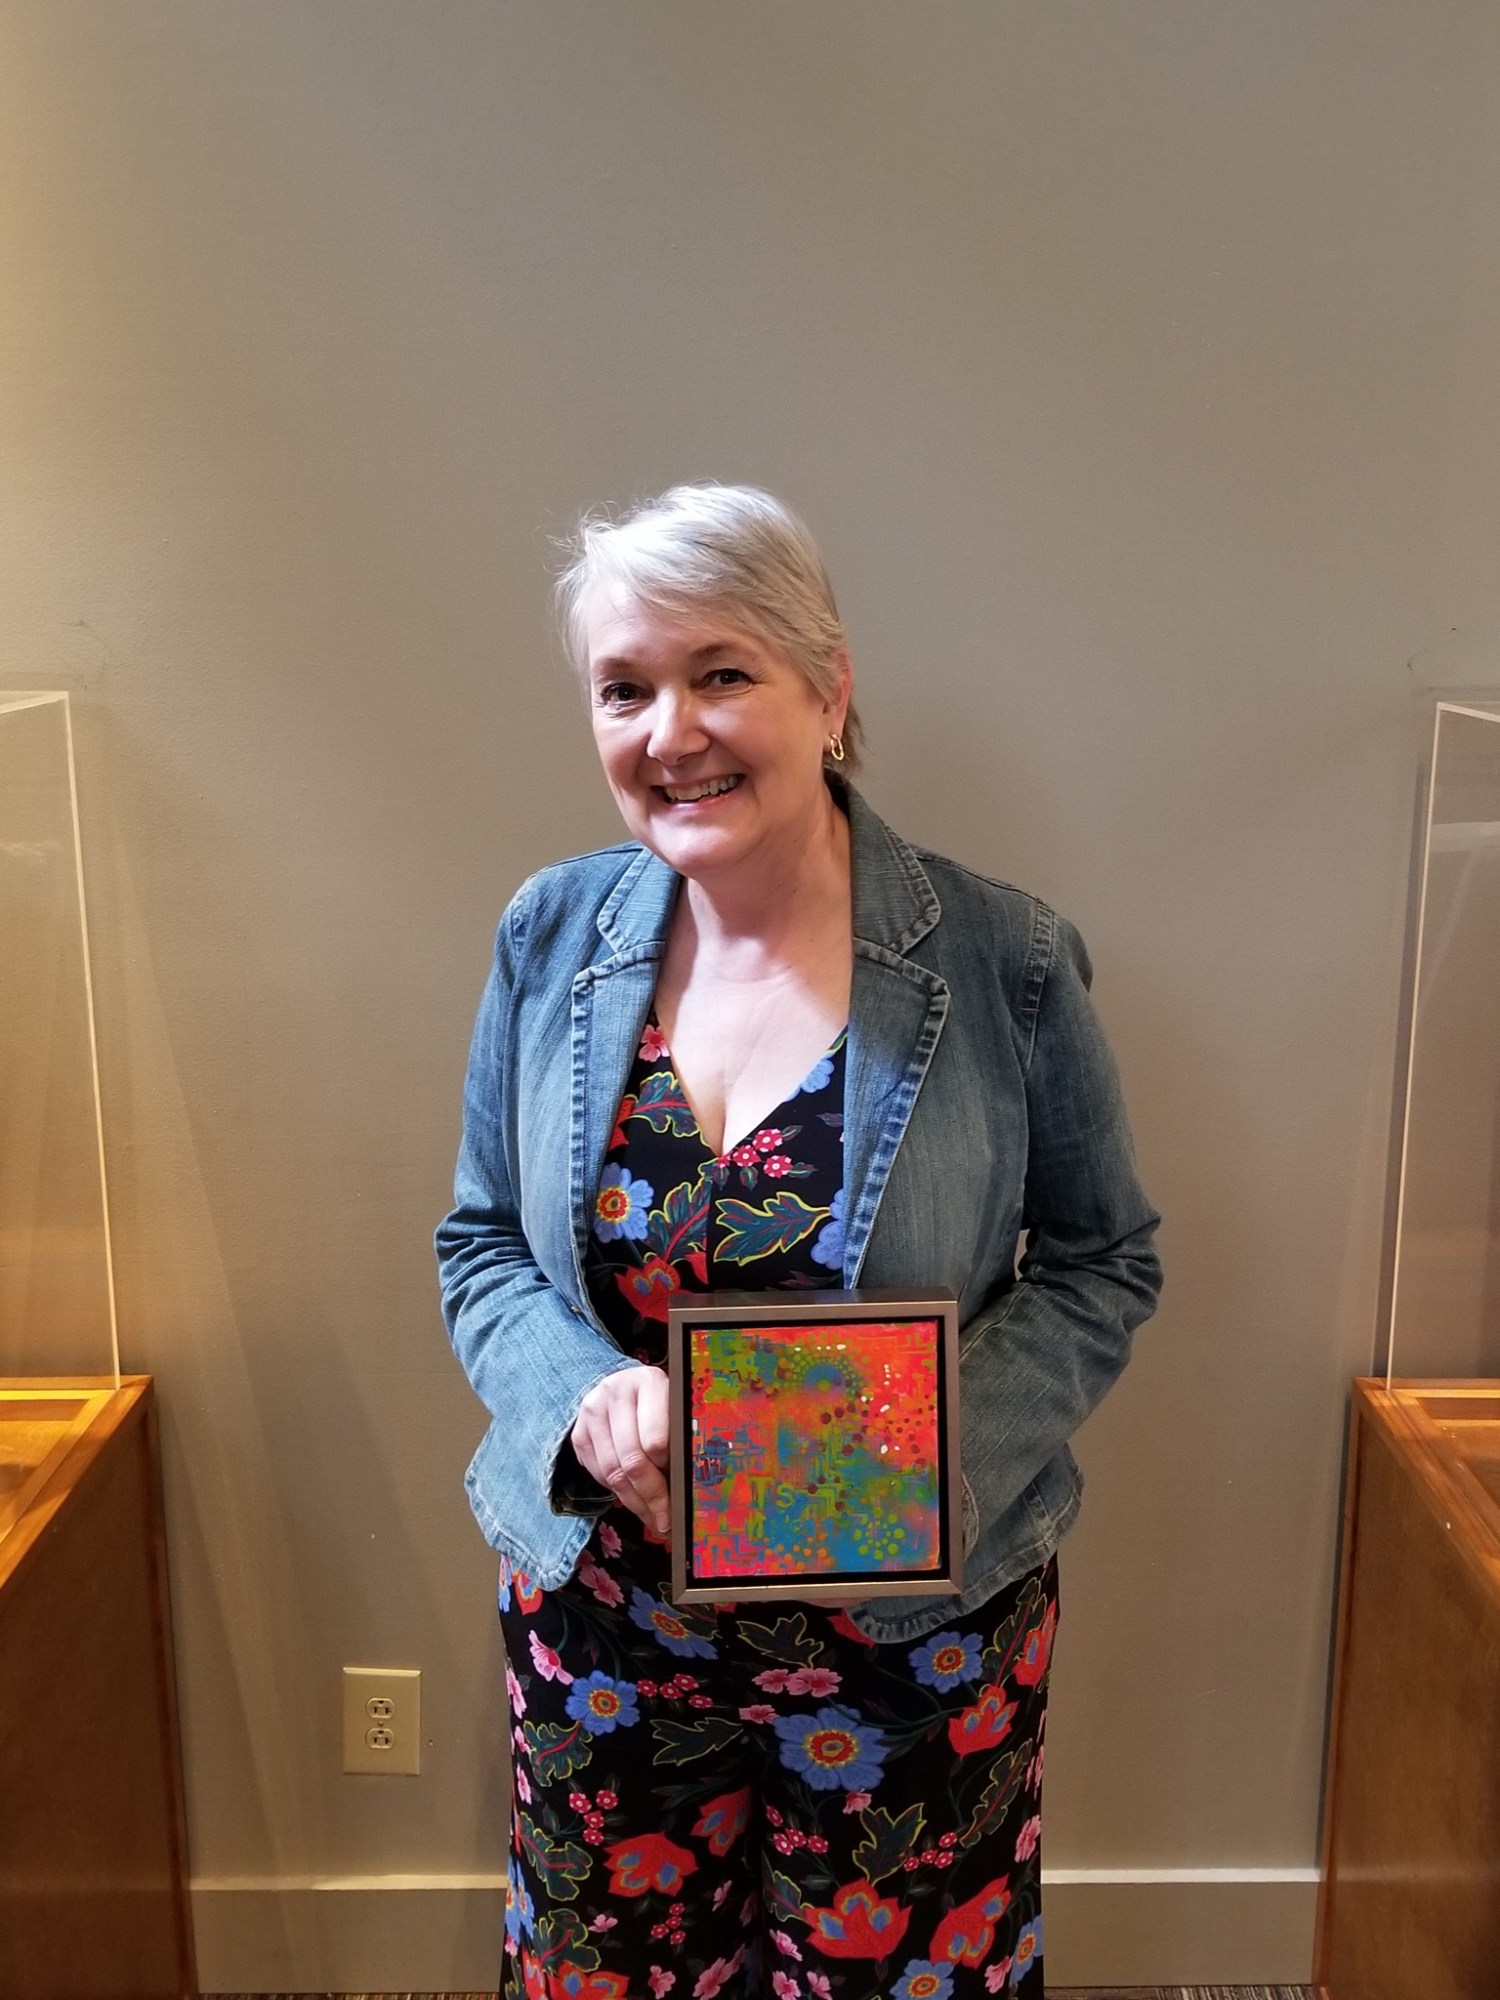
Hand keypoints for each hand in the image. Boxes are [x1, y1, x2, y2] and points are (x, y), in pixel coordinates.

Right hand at [571, 1366, 670, 1536]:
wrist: (621, 1386)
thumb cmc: (658, 1404)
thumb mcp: (676, 1408)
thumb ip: (679, 1436)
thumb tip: (686, 1487)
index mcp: (649, 1381)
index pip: (656, 1441)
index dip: (666, 1470)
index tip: (678, 1493)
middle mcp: (616, 1391)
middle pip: (632, 1460)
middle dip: (651, 1497)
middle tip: (665, 1519)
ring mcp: (592, 1411)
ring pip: (613, 1471)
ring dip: (634, 1502)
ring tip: (652, 1518)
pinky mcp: (578, 1432)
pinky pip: (598, 1473)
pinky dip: (616, 1492)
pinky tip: (633, 1500)